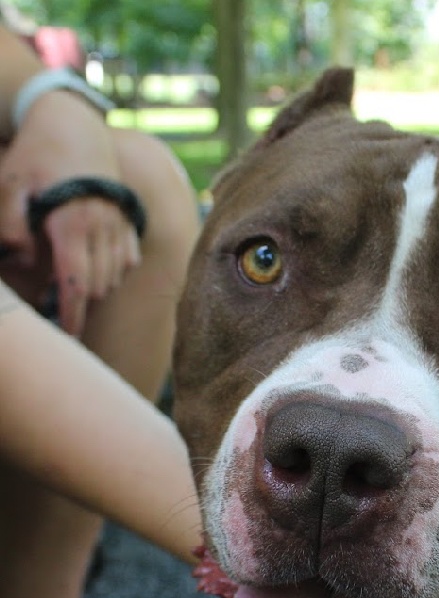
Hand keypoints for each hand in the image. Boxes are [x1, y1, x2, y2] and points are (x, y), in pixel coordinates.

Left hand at [0, 91, 139, 334]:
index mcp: (72, 225)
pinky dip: (114, 270)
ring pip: (114, 275)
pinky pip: (128, 259)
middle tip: (57, 308)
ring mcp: (120, 225)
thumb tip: (19, 260)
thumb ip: (11, 225)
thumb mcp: (11, 183)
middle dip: (80, 303)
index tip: (68, 335)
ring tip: (73, 287)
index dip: (73, 313)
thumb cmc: (37, 153)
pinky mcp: (128, 220)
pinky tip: (96, 266)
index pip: (77, 283)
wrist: (75, 122)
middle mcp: (103, 229)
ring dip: (96, 287)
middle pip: (98, 285)